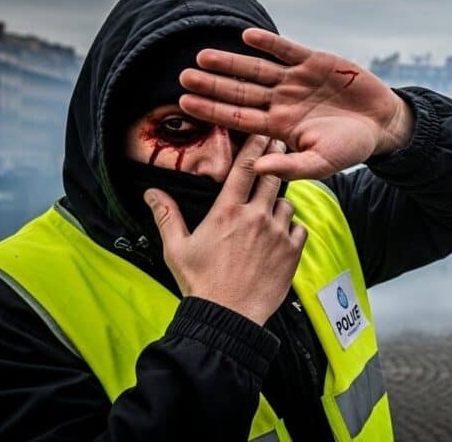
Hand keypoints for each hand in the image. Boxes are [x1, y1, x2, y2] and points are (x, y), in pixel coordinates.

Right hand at [144, 135, 307, 325]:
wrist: (228, 316)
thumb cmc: (200, 283)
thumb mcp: (176, 248)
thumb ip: (167, 215)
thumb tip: (152, 192)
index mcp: (227, 211)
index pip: (245, 168)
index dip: (255, 147)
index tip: (262, 134)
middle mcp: (255, 217)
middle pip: (272, 177)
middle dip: (276, 162)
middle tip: (279, 152)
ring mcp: (277, 234)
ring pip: (287, 203)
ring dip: (280, 202)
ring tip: (271, 209)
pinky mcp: (292, 252)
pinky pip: (299, 228)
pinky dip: (293, 228)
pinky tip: (282, 235)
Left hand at [178, 28, 413, 179]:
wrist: (382, 124)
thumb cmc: (351, 148)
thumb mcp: (323, 163)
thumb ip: (291, 166)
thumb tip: (258, 168)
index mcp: (279, 127)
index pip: (238, 118)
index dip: (212, 111)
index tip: (184, 104)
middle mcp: (281, 101)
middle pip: (240, 92)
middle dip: (212, 85)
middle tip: (183, 77)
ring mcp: (296, 80)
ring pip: (257, 70)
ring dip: (231, 62)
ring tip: (203, 56)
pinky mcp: (314, 62)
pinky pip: (286, 50)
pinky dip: (269, 44)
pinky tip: (248, 37)